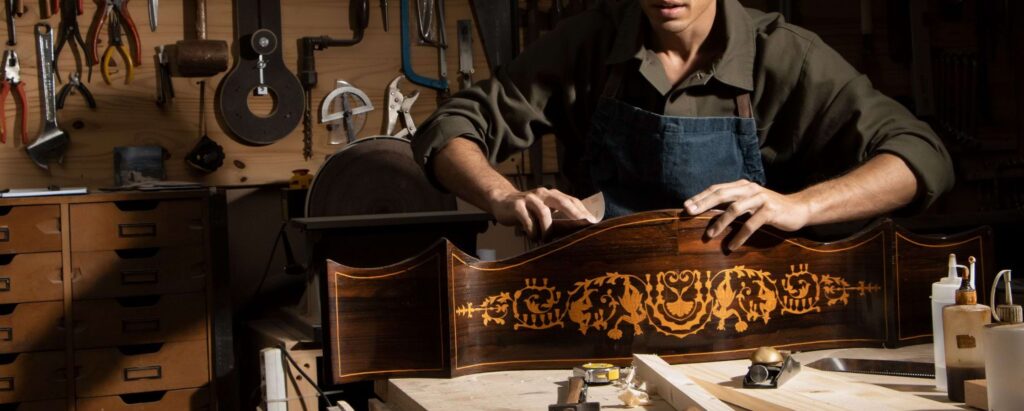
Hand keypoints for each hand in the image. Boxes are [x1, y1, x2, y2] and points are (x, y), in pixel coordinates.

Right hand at [487, 187, 596, 238]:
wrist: (501, 201)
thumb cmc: (528, 210)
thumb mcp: (545, 211)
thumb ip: (558, 218)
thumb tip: (577, 234)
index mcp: (553, 195)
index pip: (572, 201)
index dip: (583, 211)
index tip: (593, 223)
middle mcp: (543, 194)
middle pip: (562, 202)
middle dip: (574, 215)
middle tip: (583, 227)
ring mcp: (529, 198)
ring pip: (544, 212)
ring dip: (548, 229)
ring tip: (546, 239)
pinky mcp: (517, 205)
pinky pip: (527, 219)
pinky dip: (532, 230)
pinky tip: (533, 237)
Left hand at [683, 180, 810, 250]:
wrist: (798, 209)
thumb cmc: (769, 208)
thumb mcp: (750, 202)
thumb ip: (733, 202)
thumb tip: (708, 212)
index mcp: (742, 186)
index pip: (717, 188)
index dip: (700, 197)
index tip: (686, 206)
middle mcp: (750, 189)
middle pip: (722, 194)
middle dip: (703, 203)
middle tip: (689, 213)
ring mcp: (760, 199)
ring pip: (735, 208)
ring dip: (720, 223)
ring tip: (709, 236)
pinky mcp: (770, 211)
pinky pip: (751, 224)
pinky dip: (740, 236)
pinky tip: (732, 246)